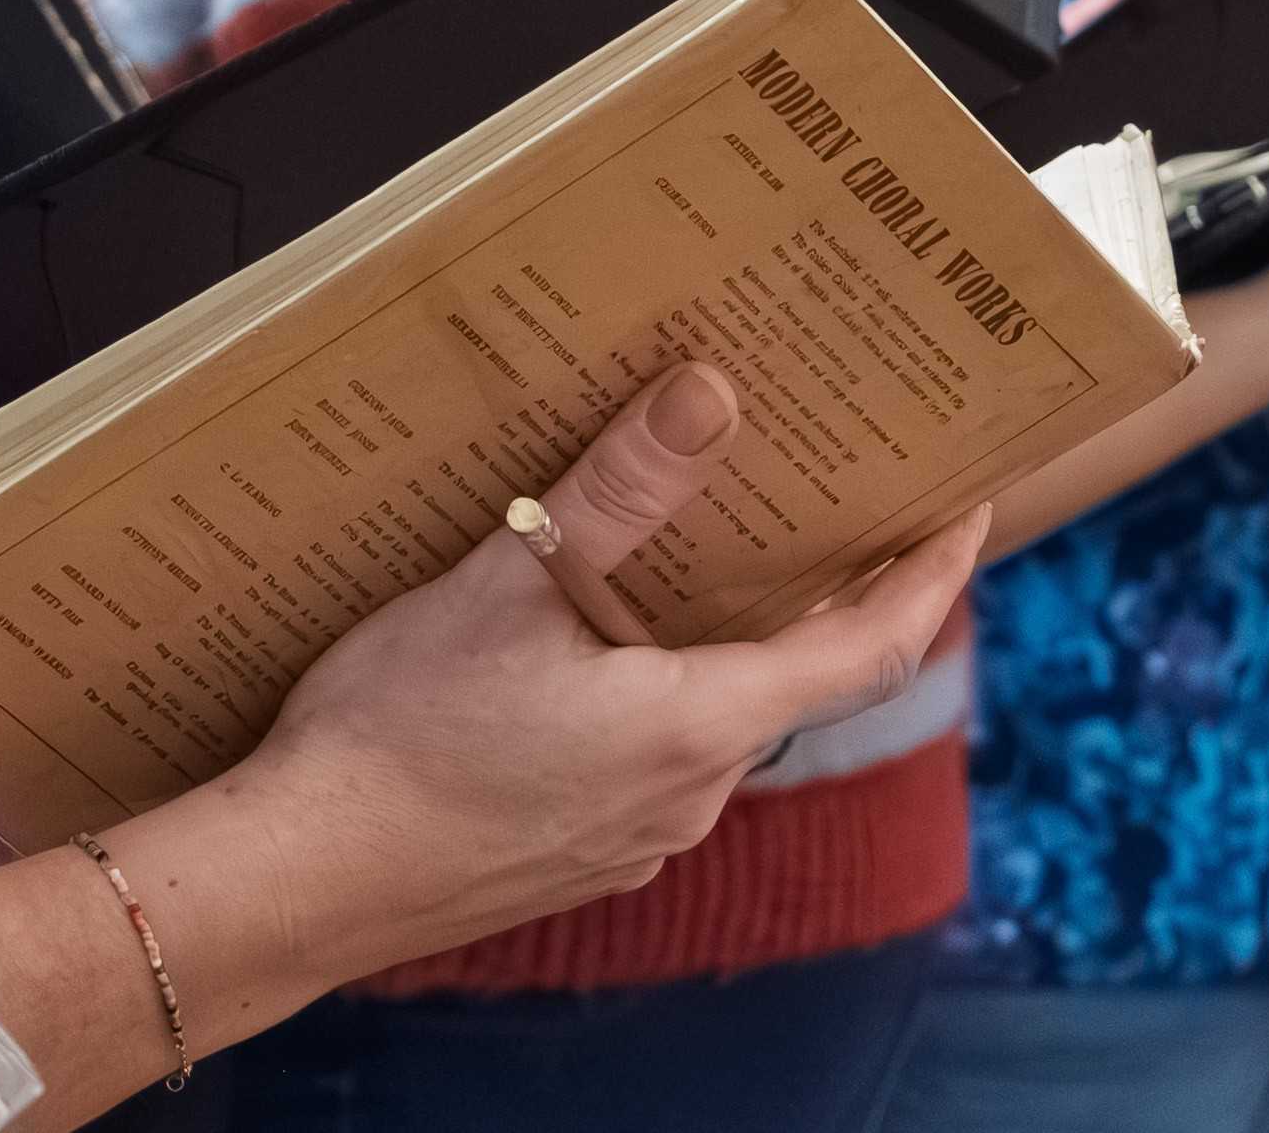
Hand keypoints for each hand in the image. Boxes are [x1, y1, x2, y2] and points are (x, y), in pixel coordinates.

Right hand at [185, 363, 989, 978]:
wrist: (303, 873)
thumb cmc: (399, 730)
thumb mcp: (507, 582)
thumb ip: (618, 493)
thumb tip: (710, 396)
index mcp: (696, 725)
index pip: (869, 651)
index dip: (929, 577)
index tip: (964, 509)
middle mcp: (690, 796)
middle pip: (789, 683)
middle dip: (809, 598)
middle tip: (809, 505)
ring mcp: (636, 838)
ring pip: (710, 723)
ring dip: (717, 649)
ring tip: (680, 562)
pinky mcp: (579, 855)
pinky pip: (648, 764)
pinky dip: (650, 698)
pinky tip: (577, 658)